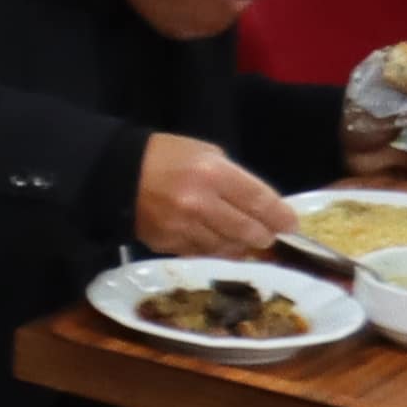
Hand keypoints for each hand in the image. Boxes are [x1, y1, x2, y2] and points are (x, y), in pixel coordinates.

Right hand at [133, 137, 296, 260]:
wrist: (116, 174)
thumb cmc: (166, 156)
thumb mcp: (205, 152)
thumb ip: (234, 179)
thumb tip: (259, 207)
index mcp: (213, 173)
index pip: (259, 201)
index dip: (280, 216)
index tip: (291, 223)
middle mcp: (201, 204)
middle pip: (248, 231)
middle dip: (264, 235)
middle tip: (269, 235)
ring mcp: (184, 228)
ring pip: (228, 248)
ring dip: (241, 246)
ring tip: (246, 241)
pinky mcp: (169, 244)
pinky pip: (203, 254)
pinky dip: (215, 250)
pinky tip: (219, 243)